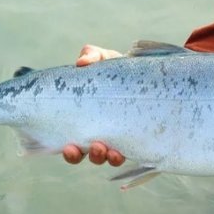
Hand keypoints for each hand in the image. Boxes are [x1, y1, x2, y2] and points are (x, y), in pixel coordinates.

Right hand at [62, 45, 124, 165]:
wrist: (144, 74)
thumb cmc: (117, 69)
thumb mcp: (103, 59)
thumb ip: (92, 56)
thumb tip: (81, 62)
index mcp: (86, 120)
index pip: (73, 142)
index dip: (70, 151)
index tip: (70, 146)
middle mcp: (99, 132)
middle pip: (88, 154)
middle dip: (88, 155)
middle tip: (92, 148)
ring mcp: (117, 136)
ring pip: (106, 157)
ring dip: (104, 157)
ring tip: (106, 150)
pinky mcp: (134, 137)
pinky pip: (127, 152)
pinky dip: (120, 154)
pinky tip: (120, 151)